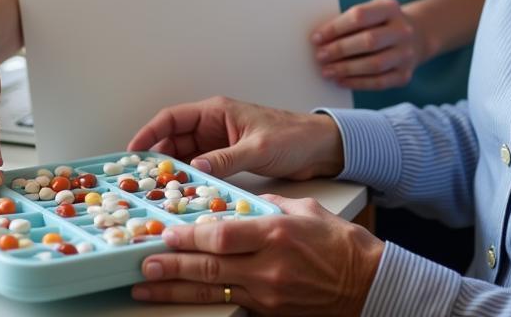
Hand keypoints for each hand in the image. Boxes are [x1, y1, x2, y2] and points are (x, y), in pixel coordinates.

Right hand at [127, 96, 343, 181]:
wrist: (320, 147)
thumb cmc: (293, 136)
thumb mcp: (258, 148)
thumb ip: (226, 159)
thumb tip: (195, 169)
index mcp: (217, 112)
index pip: (172, 118)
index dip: (149, 133)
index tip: (132, 152)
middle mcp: (214, 126)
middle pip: (174, 140)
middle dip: (157, 159)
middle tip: (140, 182)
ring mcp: (220, 144)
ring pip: (185, 157)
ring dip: (173, 173)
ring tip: (157, 194)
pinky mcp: (228, 160)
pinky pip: (201, 169)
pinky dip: (190, 181)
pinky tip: (183, 197)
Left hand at [131, 196, 382, 314]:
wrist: (367, 284)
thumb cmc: (338, 243)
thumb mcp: (304, 210)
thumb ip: (267, 206)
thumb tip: (238, 204)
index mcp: (276, 234)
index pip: (223, 236)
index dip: (191, 236)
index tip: (167, 232)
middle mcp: (268, 267)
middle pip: (209, 267)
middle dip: (172, 265)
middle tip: (143, 262)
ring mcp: (267, 294)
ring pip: (212, 290)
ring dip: (176, 288)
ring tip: (146, 286)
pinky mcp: (268, 311)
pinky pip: (229, 302)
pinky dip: (202, 298)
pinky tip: (181, 295)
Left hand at [311, 0, 418, 90]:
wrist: (415, 36)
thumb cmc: (381, 23)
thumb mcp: (371, 11)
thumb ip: (350, 22)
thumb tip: (321, 40)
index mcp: (390, 8)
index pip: (360, 16)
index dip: (336, 28)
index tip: (316, 38)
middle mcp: (402, 30)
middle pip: (369, 41)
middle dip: (340, 50)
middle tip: (320, 56)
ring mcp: (406, 54)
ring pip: (374, 64)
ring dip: (346, 69)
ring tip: (327, 71)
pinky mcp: (404, 75)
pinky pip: (379, 82)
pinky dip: (357, 83)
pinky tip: (341, 81)